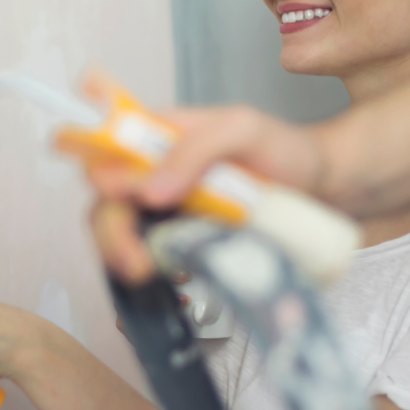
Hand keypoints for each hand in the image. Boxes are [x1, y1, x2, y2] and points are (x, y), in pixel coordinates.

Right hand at [89, 106, 324, 284]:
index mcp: (160, 132)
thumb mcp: (242, 130)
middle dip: (108, 224)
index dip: (83, 144)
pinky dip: (143, 267)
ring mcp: (165, 207)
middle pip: (104, 193)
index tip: (96, 172)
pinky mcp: (181, 240)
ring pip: (118, 227)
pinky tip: (160, 280)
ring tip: (142, 271)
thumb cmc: (283, 149)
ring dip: (120, 251)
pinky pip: (147, 253)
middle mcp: (154, 169)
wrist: (325, 190)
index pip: (105, 131)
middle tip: (129, 255)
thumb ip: (195, 150)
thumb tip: (147, 188)